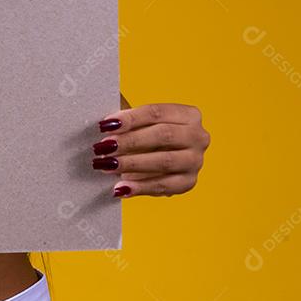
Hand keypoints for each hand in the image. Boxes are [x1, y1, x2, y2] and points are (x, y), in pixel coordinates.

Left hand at [91, 103, 209, 197]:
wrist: (161, 154)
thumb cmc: (146, 132)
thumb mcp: (139, 121)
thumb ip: (125, 120)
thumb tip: (103, 124)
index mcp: (188, 114)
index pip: (156, 112)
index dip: (130, 118)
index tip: (105, 125)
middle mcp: (198, 136)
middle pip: (162, 136)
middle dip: (129, 142)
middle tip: (103, 147)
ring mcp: (195, 161)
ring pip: (164, 161)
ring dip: (132, 164)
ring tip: (106, 165)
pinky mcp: (188, 182)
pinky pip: (164, 186)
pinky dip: (141, 187)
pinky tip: (120, 188)